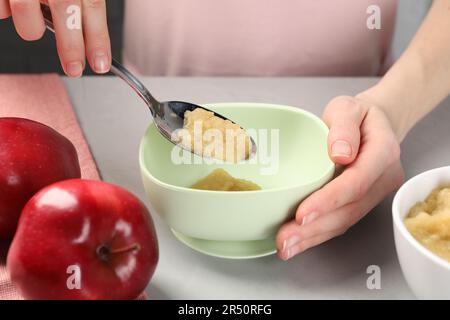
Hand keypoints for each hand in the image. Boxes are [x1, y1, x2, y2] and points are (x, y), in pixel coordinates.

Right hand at [0, 0, 110, 76]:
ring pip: (27, 14)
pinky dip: (6, 11)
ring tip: (32, 20)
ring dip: (31, 27)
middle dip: (71, 46)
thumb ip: (80, 4)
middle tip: (74, 69)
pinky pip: (1, 10)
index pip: (93, 6)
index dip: (98, 39)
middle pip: (66, 10)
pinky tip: (11, 5)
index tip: (101, 64)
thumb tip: (88, 42)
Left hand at [276, 95, 404, 259]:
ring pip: (345, 221)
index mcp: (383, 152)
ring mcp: (375, 194)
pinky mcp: (362, 202)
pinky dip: (318, 234)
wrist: (373, 124)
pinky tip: (298, 242)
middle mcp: (383, 178)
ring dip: (313, 237)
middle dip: (314, 228)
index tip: (302, 215)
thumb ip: (344, 127)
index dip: (329, 201)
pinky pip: (342, 221)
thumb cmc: (357, 115)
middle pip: (349, 210)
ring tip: (285, 248)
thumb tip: (340, 154)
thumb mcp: (348, 107)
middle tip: (284, 241)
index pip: (356, 182)